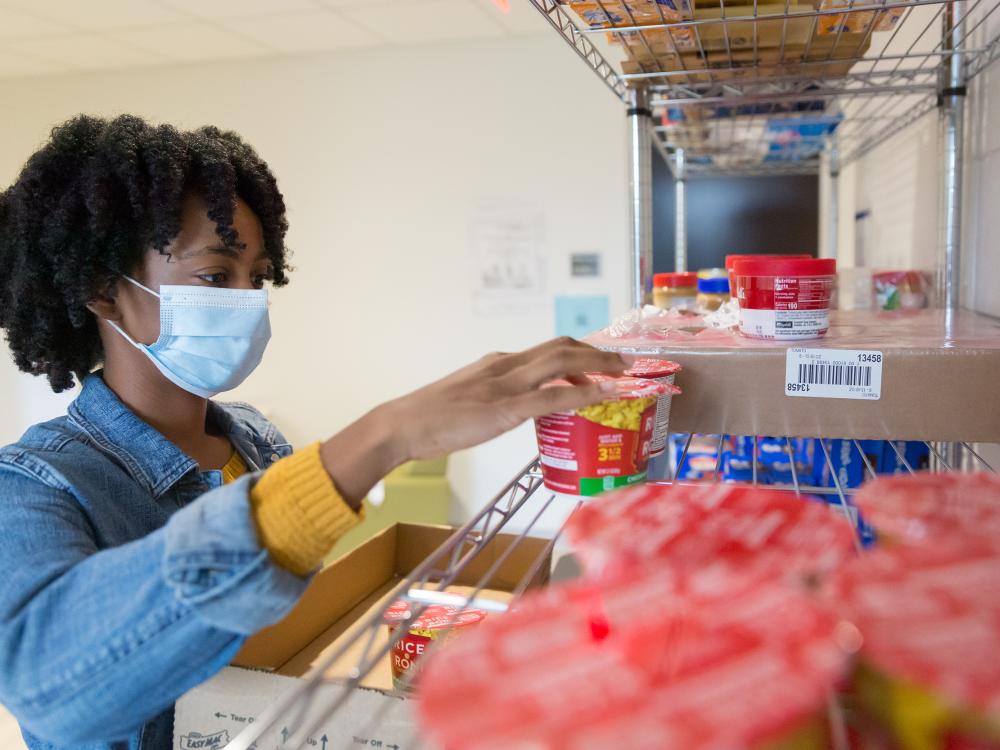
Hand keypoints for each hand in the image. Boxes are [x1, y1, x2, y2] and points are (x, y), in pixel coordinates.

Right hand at [319, 338, 629, 505]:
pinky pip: (555, 394)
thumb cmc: (431, 419)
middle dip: (600, 352)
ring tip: (628, 372)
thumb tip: (521, 408)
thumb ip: (497, 399)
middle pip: (563, 347)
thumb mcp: (470, 400)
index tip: (604, 360)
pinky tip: (605, 394)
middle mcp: (506, 366)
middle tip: (627, 361)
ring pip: (564, 362)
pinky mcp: (506, 407)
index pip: (548, 350)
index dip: (581, 352)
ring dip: (601, 364)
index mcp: (498, 364)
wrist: (403, 424)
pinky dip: (585, 391)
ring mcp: (507, 384)